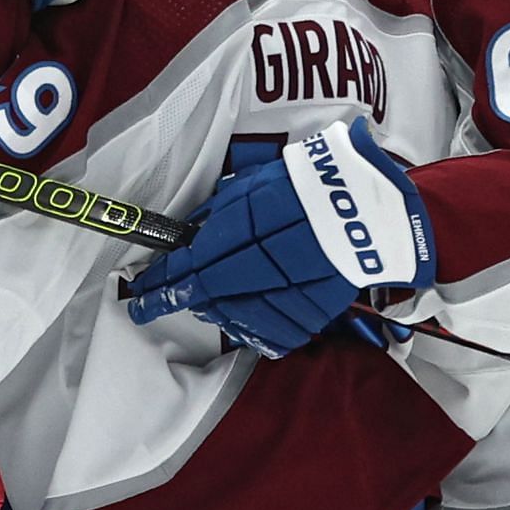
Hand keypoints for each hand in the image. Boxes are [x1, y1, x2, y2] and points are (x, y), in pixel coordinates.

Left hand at [126, 120, 434, 357]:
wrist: (369, 199)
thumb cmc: (306, 181)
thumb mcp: (253, 183)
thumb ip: (219, 212)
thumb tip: (189, 233)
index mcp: (248, 228)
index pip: (192, 265)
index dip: (161, 284)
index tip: (140, 294)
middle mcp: (269, 262)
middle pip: (212, 292)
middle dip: (180, 298)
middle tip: (157, 301)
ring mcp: (295, 290)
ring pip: (242, 316)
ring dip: (214, 312)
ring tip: (203, 304)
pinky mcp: (319, 307)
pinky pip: (279, 329)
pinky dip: (255, 328)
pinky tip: (241, 319)